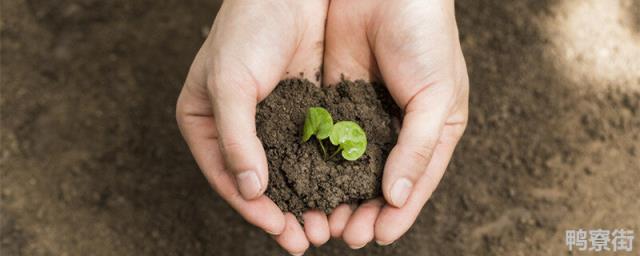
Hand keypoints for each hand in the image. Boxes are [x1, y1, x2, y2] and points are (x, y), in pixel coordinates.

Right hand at [176, 0, 329, 253]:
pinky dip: (322, 172)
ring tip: (326, 226)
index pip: (227, 176)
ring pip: (287, 170)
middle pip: (258, 181)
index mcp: (205, 122)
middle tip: (307, 240)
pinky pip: (310, 149)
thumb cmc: (247, 30)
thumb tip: (250, 189)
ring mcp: (270, 120)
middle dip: (282, 212)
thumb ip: (236, 138)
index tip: (279, 230)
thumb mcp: (230, 84)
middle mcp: (236, 127)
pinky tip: (339, 192)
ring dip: (305, 198)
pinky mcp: (301, 110)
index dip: (252, 207)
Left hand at [322, 0, 468, 247]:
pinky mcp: (336, 101)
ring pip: (349, 168)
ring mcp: (365, 117)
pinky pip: (327, 140)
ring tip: (321, 220)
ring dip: (337, 195)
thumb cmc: (427, 39)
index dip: (397, 213)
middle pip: (379, 183)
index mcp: (432, 132)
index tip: (375, 236)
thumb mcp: (437, 96)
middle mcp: (398, 130)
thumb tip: (399, 197)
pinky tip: (305, 184)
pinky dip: (318, 165)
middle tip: (342, 235)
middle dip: (362, 211)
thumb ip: (418, 147)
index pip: (414, 183)